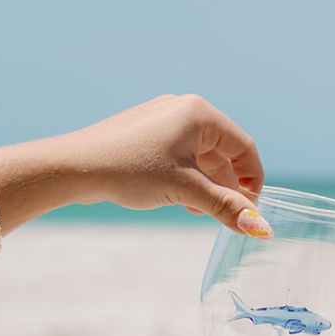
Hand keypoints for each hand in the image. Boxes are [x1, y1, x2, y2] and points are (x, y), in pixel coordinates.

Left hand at [62, 93, 270, 235]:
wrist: (73, 167)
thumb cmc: (130, 171)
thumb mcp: (185, 191)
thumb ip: (225, 207)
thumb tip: (261, 227)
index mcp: (200, 113)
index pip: (245, 148)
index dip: (252, 182)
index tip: (249, 212)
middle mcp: (184, 108)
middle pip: (223, 153)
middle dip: (225, 187)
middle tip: (221, 216)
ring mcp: (163, 118)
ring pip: (200, 156)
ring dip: (205, 186)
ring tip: (195, 209)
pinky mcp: (146, 130)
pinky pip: (180, 154)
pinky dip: (186, 177)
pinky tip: (176, 198)